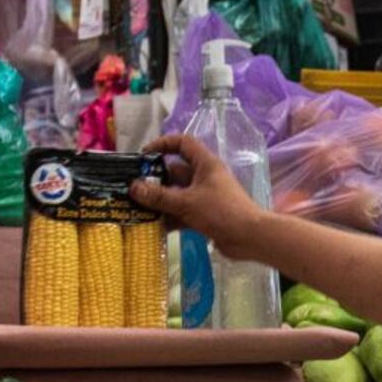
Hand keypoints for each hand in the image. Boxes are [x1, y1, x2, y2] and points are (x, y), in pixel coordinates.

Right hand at [131, 135, 271, 258]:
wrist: (250, 238)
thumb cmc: (221, 211)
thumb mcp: (187, 202)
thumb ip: (159, 196)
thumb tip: (133, 187)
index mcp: (205, 164)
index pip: (183, 143)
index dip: (163, 144)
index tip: (144, 155)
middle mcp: (205, 177)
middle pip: (175, 172)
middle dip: (154, 179)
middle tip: (131, 188)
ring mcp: (205, 197)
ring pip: (176, 195)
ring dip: (159, 202)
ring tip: (135, 208)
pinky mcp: (205, 215)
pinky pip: (182, 213)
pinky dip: (169, 218)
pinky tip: (152, 226)